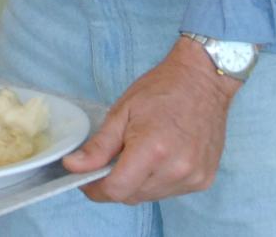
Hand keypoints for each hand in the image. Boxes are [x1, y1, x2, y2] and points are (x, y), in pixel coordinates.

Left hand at [63, 39, 236, 204]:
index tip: (87, 178)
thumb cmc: (162, 89)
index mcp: (153, 149)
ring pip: (149, 196)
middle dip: (116, 183)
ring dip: (137, 183)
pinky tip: (161, 157)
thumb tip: (72, 167)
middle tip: (114, 157)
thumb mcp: (122, 111)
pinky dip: (158, 180)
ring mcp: (193, 177)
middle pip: (131, 196)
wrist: (204, 80)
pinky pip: (169, 192)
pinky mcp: (203, 179)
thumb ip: (98, 146)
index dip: (95, 188)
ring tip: (141, 153)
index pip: (115, 190)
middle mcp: (176, 169)